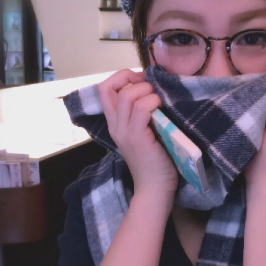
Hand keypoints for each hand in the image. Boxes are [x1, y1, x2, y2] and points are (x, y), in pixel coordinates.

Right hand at [98, 69, 178, 195]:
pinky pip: (141, 107)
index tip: (142, 82)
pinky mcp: (137, 137)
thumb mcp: (145, 133)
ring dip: (146, 90)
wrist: (154, 189)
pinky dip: (153, 101)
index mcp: (114, 123)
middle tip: (150, 87)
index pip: (104, 89)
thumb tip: (154, 91)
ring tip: (157, 100)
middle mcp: (114, 125)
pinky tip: (161, 108)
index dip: (122, 78)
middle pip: (107, 87)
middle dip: (130, 77)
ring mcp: (124, 131)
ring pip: (127, 95)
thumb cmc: (155, 161)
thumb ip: (143, 115)